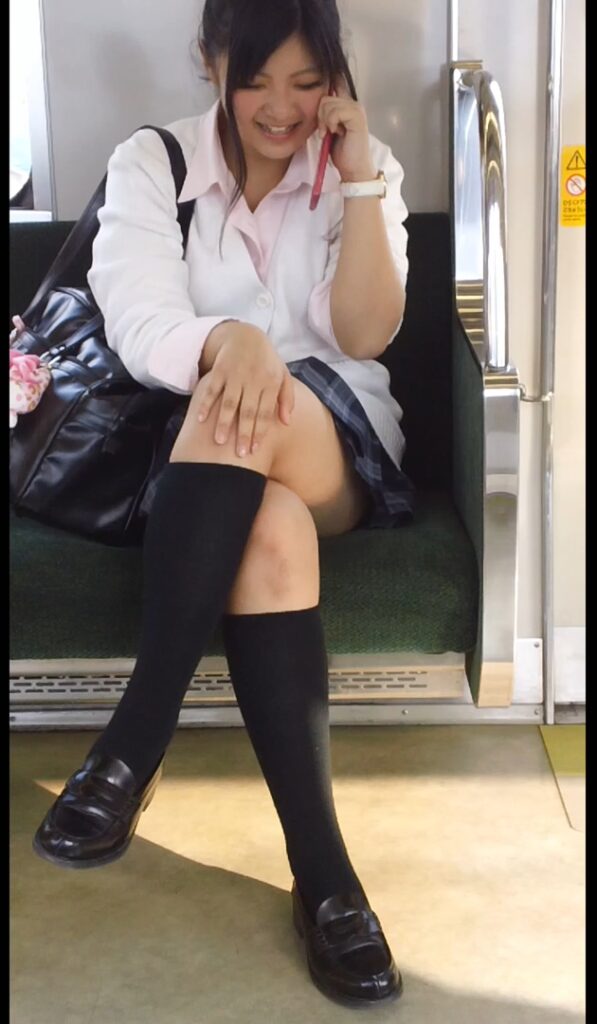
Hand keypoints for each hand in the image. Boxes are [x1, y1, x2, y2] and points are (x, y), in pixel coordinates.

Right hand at [194, 322, 294, 456]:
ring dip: (224, 422)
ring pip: (229, 402)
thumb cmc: (267, 361)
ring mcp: (235, 374)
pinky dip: (206, 404)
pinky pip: (212, 389)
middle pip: (248, 411)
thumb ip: (287, 398)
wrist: (246, 335)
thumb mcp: (283, 375)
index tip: (255, 449)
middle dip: (243, 433)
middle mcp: (253, 379)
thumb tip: (287, 422)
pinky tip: (201, 419)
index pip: (265, 412)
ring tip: (219, 441)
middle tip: (240, 454)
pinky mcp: (220, 370)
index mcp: (270, 383)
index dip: (260, 431)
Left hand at [317, 78, 375, 182]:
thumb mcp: (329, 129)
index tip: (320, 116)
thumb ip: (326, 114)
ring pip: (328, 103)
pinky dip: (330, 123)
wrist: (354, 169)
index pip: (333, 85)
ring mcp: (356, 109)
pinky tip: (334, 133)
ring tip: (329, 133)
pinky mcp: (357, 117)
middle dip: (319, 115)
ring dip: (324, 120)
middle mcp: (353, 104)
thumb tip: (315, 102)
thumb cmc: (342, 152)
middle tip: (324, 131)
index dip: (322, 96)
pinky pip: (335, 111)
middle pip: (325, 97)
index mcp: (347, 105)